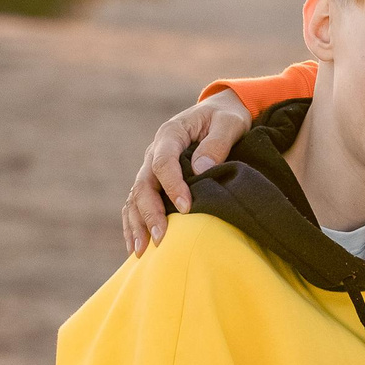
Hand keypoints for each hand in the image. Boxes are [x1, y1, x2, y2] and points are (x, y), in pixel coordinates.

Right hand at [123, 90, 250, 256]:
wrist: (219, 112)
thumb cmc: (227, 117)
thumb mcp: (230, 123)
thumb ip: (217, 143)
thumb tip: (201, 169)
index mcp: (170, 134)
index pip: (164, 162)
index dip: (173, 186)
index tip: (187, 207)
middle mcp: (154, 151)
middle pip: (144, 184)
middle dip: (151, 213)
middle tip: (161, 239)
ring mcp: (150, 167)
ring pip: (135, 197)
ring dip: (137, 224)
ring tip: (141, 251)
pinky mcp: (154, 181)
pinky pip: (137, 203)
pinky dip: (134, 225)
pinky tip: (136, 248)